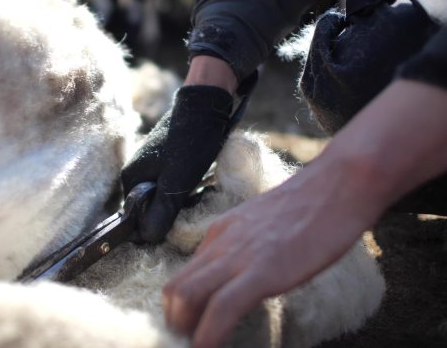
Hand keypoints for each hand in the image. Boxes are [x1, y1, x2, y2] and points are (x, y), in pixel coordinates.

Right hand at [121, 85, 234, 242]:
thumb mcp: (177, 181)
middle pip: (150, 209)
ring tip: (199, 193)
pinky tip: (200, 184)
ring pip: (163, 198)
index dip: (156, 227)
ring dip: (180, 202)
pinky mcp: (166, 161)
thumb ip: (161, 211)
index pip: (136, 219)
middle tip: (193, 205)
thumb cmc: (190, 142)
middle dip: (170, 214)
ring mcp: (150, 166)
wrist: (206, 104)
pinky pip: (171, 186)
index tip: (178, 223)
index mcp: (130, 179)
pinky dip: (185, 189)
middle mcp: (135, 173)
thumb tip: (147, 238)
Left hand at [162, 157, 382, 347]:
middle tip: (188, 344)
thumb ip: (246, 249)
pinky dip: (208, 337)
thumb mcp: (264, 226)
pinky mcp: (261, 271)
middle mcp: (220, 244)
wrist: (340, 183)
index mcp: (220, 235)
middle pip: (174, 289)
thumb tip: (242, 277)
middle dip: (175, 323)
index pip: (183, 276)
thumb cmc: (312, 206)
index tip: (189, 330)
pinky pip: (221, 308)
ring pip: (185, 296)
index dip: (180, 309)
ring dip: (185, 331)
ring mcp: (237, 256)